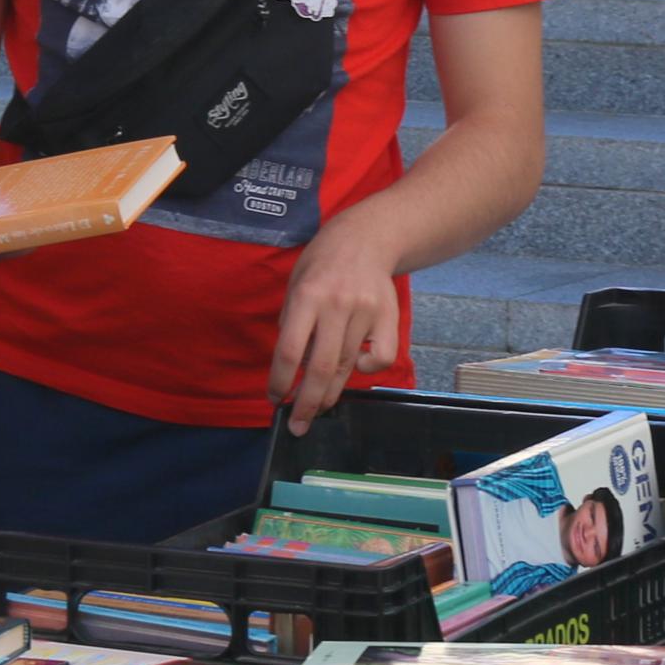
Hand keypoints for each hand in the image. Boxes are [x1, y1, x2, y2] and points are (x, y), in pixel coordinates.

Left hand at [271, 206, 401, 433]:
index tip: (275, 399)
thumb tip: (290, 367)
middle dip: (306, 403)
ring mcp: (367, 312)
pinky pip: (380, 358)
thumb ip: (292, 322)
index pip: (290, 350)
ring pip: (348, 366)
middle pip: (321, 368)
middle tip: (297, 426)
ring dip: (330, 393)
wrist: (367, 238)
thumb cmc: (322, 264)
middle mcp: (338, 305)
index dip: (281, 381)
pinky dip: (367, 370)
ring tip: (318, 407)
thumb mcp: (295, 284)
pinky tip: (355, 368)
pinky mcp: (389, 317)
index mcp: (308, 296)